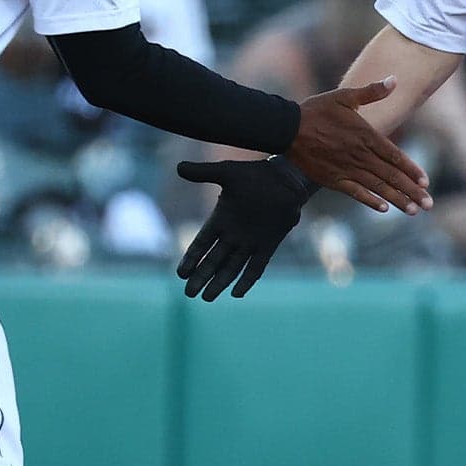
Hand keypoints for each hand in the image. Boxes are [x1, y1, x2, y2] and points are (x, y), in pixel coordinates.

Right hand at [175, 158, 314, 300]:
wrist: (287, 179)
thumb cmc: (257, 174)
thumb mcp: (227, 172)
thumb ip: (203, 173)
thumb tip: (178, 167)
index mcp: (221, 218)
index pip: (202, 243)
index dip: (192, 258)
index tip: (181, 273)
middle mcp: (234, 234)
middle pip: (213, 261)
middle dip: (201, 277)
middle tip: (189, 293)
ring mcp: (251, 242)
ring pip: (231, 267)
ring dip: (219, 282)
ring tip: (207, 297)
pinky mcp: (268, 246)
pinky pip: (256, 267)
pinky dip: (247, 280)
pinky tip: (237, 293)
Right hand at [288, 77, 431, 213]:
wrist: (287, 128)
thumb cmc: (316, 110)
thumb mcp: (345, 96)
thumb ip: (371, 92)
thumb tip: (394, 80)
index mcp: (365, 135)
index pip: (395, 155)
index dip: (411, 170)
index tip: (426, 182)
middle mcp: (359, 155)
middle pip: (391, 175)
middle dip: (411, 191)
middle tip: (428, 204)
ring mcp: (346, 169)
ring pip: (377, 187)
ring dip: (397, 200)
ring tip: (413, 211)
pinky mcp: (332, 179)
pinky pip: (355, 192)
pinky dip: (370, 200)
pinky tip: (383, 208)